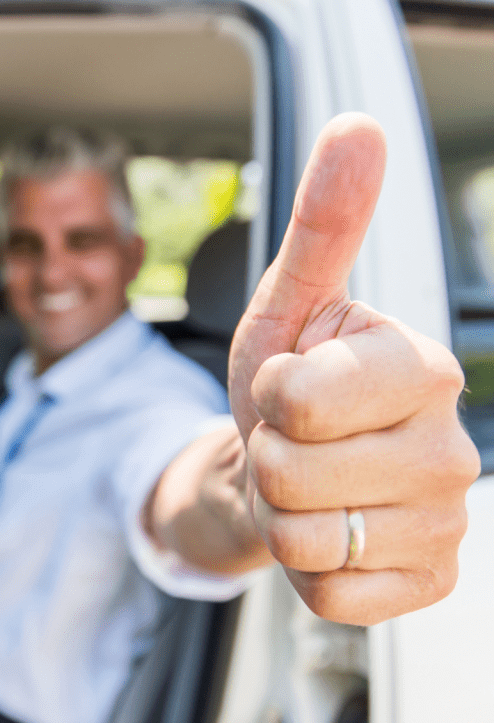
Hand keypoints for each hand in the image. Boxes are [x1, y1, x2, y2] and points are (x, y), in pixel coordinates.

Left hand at [229, 113, 480, 625]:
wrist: (289, 464)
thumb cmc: (286, 385)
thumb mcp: (290, 305)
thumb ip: (324, 226)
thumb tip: (358, 128)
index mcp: (423, 369)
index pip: (300, 400)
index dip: (271, 397)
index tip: (293, 386)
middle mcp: (453, 450)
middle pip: (293, 473)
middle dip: (269, 459)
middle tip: (296, 444)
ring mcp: (448, 526)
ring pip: (305, 539)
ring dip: (282, 512)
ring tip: (309, 487)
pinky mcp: (429, 585)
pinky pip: (329, 594)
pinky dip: (305, 567)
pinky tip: (331, 533)